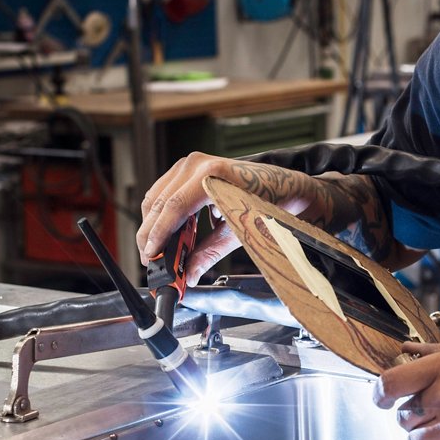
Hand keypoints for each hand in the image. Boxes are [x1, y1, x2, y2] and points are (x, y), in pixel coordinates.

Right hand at [137, 152, 324, 284]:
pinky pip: (165, 192)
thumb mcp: (241, 232)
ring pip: (157, 197)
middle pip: (159, 202)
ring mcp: (192, 163)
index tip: (150, 256)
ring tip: (157, 252)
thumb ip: (211, 254)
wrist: (288, 186)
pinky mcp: (190, 169)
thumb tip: (189, 275)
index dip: (158, 235)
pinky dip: (162, 214)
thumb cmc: (272, 203)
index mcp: (212, 175)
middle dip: (151, 235)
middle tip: (150, 261)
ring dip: (153, 225)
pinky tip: (169, 234)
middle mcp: (198, 164)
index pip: (174, 207)